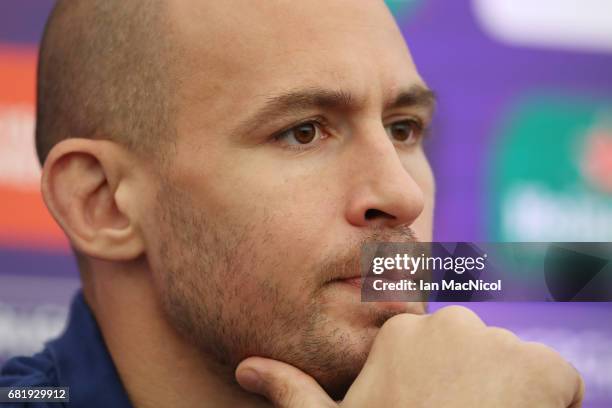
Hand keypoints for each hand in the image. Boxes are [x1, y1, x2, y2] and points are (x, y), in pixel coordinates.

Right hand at [235, 306, 583, 407]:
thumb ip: (292, 390)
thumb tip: (243, 368)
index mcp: (401, 334)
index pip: (441, 353)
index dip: (443, 389)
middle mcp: (450, 324)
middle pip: (479, 354)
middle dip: (479, 386)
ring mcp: (500, 342)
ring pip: (517, 367)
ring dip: (512, 397)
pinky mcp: (546, 367)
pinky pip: (558, 382)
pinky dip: (549, 406)